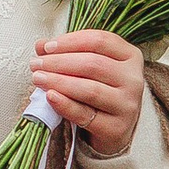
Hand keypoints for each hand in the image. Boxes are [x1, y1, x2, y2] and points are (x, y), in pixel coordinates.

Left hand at [31, 32, 145, 156]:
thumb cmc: (101, 91)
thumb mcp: (89, 68)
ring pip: (89, 89)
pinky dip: (65, 105)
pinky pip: (85, 114)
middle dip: (59, 62)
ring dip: (59, 82)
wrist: (114, 128)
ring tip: (38, 78)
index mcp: (130, 56)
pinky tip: (50, 96)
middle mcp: (133, 78)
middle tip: (35, 64)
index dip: (69, 42)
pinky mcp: (117, 127)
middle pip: (92, 64)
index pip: (99, 41)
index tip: (46, 47)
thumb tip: (41, 45)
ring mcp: (127, 104)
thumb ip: (69, 53)